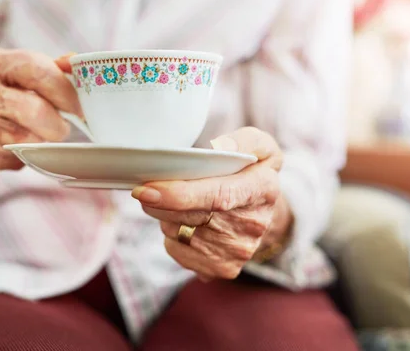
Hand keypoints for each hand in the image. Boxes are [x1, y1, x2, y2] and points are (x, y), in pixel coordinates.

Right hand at [0, 46, 80, 238]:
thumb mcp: (12, 76)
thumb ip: (46, 69)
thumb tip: (76, 64)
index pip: (35, 68)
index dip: (65, 90)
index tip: (79, 106)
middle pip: (35, 109)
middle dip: (57, 124)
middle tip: (61, 129)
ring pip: (26, 138)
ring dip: (42, 142)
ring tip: (38, 137)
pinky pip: (12, 159)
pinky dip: (22, 158)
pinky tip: (15, 150)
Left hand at [132, 127, 292, 280]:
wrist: (263, 211)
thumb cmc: (251, 171)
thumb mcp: (258, 145)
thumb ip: (242, 140)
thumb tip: (218, 148)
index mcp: (262, 188)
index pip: (217, 196)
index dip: (178, 194)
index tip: (146, 190)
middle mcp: (252, 225)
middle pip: (188, 216)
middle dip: (160, 200)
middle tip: (152, 185)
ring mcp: (237, 251)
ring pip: (176, 232)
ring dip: (166, 216)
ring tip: (181, 202)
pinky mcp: (220, 268)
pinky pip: (176, 250)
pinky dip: (173, 235)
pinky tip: (187, 223)